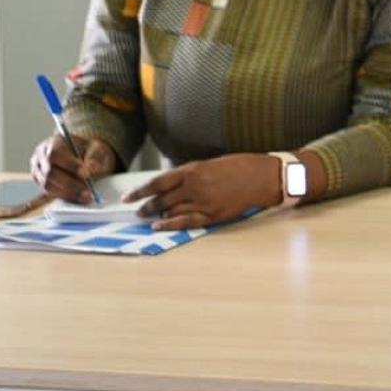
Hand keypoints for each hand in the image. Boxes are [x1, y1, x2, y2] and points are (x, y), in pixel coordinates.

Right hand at [29, 133, 117, 202]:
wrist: (86, 157)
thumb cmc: (90, 151)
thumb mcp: (97, 149)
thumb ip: (94, 157)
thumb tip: (90, 170)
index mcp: (54, 142)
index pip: (55, 154)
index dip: (69, 165)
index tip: (86, 174)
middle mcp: (41, 156)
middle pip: (50, 172)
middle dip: (70, 184)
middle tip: (88, 191)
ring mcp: (38, 171)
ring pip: (48, 186)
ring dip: (68, 193)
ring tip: (87, 196)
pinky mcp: (41, 184)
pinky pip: (50, 193)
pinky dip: (66, 197)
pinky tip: (80, 198)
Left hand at [126, 154, 281, 229]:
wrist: (262, 177)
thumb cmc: (240, 165)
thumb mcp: (211, 163)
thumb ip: (191, 174)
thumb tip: (174, 184)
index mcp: (193, 170)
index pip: (158, 182)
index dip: (140, 191)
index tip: (128, 197)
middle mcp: (194, 187)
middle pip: (162, 200)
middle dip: (147, 206)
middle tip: (138, 211)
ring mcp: (203, 203)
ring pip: (171, 212)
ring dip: (157, 216)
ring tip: (148, 218)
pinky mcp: (212, 215)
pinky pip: (186, 222)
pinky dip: (170, 225)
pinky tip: (160, 226)